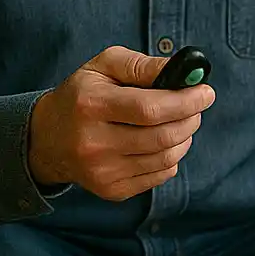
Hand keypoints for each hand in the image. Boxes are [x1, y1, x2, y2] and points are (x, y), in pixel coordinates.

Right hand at [27, 45, 214, 200]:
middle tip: (195, 107)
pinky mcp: (112, 190)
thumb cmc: (83, 95)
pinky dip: (171, 157)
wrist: (48, 139)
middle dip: (190, 119)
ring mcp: (103, 171)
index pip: (151, 108)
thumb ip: (142, 65)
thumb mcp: (103, 67)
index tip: (206, 93)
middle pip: (163, 136)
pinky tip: (162, 143)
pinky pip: (160, 175)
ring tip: (180, 123)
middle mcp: (94, 142)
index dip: (186, 101)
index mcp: (91, 105)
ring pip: (166, 158)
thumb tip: (183, 70)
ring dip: (184, 138)